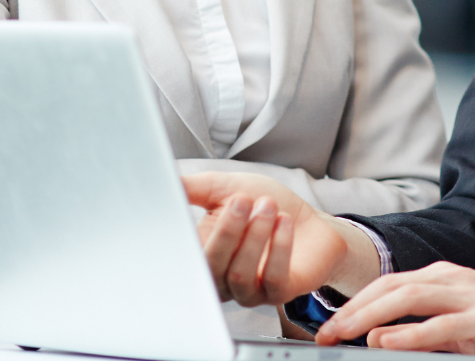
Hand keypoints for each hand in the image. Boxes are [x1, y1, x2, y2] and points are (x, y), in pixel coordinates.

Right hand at [181, 173, 368, 305]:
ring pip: (240, 275)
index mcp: (203, 254)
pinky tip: (284, 222)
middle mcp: (222, 278)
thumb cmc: (264, 205)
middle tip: (242, 199)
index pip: (184, 257)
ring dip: (255, 237)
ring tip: (268, 206)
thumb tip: (164, 181)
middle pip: (211, 267)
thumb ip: (193, 188)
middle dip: (227, 231)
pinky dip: (278, 247)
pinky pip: (272, 279)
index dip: (184, 239)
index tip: (193, 208)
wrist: (310, 221)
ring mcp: (250, 291)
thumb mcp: (225, 188)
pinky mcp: (279, 294)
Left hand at [316, 262, 474, 360]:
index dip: (355, 303)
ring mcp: (471, 295)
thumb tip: (385, 339)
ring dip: (369, 316)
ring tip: (343, 335)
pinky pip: (441, 325)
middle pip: (389, 288)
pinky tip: (387, 342)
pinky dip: (410, 333)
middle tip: (324, 333)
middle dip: (351, 309)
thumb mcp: (466, 327)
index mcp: (445, 277)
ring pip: (408, 298)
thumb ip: (428, 329)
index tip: (329, 325)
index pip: (388, 285)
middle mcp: (453, 279)